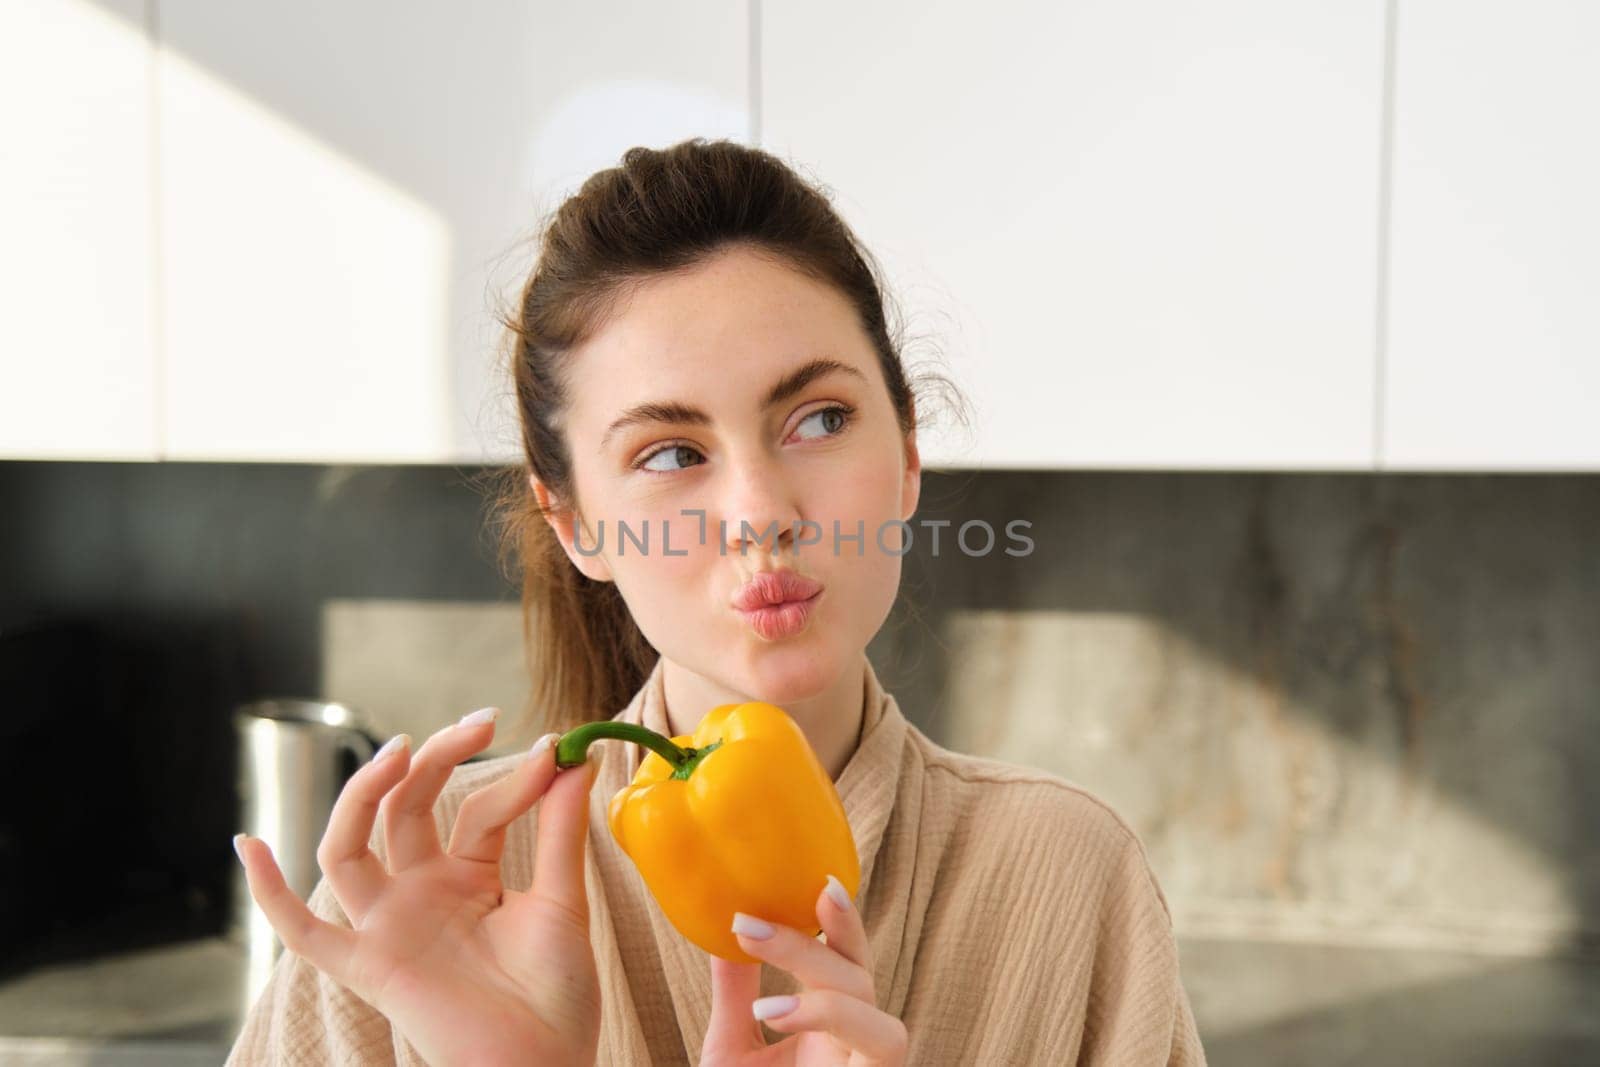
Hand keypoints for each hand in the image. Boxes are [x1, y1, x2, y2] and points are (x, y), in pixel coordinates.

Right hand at [232, 710, 602, 1066]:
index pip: (475, 808)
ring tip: (402, 749)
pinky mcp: (369, 966)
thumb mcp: (563, 899)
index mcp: (466, 876)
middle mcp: (419, 893)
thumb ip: (560, 830)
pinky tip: (248, 844)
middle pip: (405, 808)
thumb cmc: (557, 994)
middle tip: (480, 721)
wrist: (548, 1064)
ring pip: (348, 848)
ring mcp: (389, 926)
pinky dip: (268, 894)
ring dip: (363, 794)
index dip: (514, 779)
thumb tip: (575, 754)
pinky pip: (302, 934)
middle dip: (436, 758)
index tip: (554, 753)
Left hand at [701, 876, 906, 1065]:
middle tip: (797, 887)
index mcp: (825, 1024)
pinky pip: (882, 1038)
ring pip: (865, 987)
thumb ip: (735, 995)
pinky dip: (829, 1012)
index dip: (825, 916)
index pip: (838, 958)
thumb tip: (728, 924)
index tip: (789, 878)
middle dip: (832, 921)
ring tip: (754, 937)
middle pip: (858, 961)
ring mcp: (864, 1057)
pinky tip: (774, 1011)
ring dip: (813, 956)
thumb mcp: (730, 1048)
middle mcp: (849, 1036)